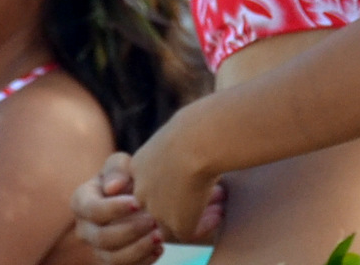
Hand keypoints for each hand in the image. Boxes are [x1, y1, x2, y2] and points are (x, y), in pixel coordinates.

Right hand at [72, 155, 162, 264]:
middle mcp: (84, 229)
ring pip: (112, 260)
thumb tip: (113, 187)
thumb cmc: (125, 176)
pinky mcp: (113, 261)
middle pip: (101, 239)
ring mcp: (97, 248)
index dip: (114, 208)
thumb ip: (117, 169)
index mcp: (81, 202)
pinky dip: (143, 261)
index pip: (92, 210)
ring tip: (159, 236)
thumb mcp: (120, 164)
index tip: (138, 202)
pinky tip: (159, 248)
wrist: (136, 194)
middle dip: (129, 231)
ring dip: (137, 250)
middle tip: (153, 220)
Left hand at [128, 123, 223, 244]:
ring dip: (194, 214)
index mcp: (140, 165)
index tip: (193, 175)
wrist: (198, 141)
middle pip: (157, 206)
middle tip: (205, 193)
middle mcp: (142, 190)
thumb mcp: (180, 132)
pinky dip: (205, 224)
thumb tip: (193, 141)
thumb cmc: (196, 126)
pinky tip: (220, 212)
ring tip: (218, 203)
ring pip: (172, 222)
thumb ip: (179, 145)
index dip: (172, 184)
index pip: (150, 185)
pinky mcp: (175, 223)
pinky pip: (188, 232)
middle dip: (182, 202)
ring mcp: (156, 210)